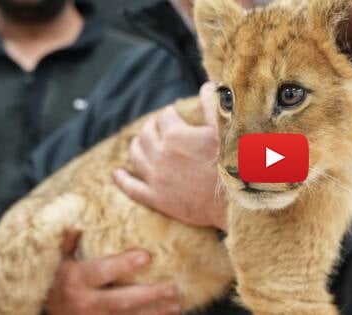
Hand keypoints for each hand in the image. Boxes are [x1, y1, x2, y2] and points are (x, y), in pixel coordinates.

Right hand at [45, 232, 180, 314]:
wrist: (44, 309)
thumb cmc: (56, 277)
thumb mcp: (58, 257)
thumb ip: (70, 238)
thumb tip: (81, 213)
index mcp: (77, 280)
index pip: (102, 272)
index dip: (123, 265)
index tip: (146, 256)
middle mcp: (87, 303)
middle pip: (122, 301)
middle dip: (149, 295)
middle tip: (173, 288)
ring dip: (156, 312)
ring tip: (178, 303)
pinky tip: (170, 314)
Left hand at [113, 82, 226, 230]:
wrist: (234, 203)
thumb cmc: (233, 164)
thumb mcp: (225, 130)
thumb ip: (213, 105)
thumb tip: (207, 85)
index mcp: (175, 135)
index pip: (164, 116)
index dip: (171, 114)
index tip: (176, 116)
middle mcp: (160, 154)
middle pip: (146, 133)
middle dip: (153, 127)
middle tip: (161, 128)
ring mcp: (156, 178)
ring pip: (136, 155)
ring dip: (137, 145)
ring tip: (143, 143)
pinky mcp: (157, 199)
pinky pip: (132, 187)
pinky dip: (122, 179)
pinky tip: (117, 174)